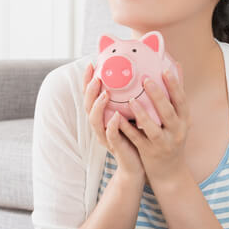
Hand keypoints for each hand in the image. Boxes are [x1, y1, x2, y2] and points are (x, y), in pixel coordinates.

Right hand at [82, 60, 144, 182]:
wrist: (138, 164)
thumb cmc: (135, 136)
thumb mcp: (131, 113)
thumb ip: (130, 97)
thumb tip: (141, 72)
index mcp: (102, 115)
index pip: (90, 95)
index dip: (88, 80)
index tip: (92, 64)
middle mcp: (100, 125)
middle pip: (87, 106)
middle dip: (90, 90)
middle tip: (97, 77)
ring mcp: (105, 136)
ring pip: (95, 120)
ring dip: (98, 106)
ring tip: (105, 94)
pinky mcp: (115, 147)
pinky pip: (110, 136)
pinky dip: (111, 126)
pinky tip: (116, 117)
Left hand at [121, 63, 190, 187]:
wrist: (169, 171)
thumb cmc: (171, 137)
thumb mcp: (179, 118)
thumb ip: (175, 94)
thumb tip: (177, 66)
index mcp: (184, 120)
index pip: (182, 100)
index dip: (175, 86)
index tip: (165, 70)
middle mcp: (177, 131)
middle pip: (168, 112)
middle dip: (158, 96)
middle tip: (146, 79)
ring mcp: (164, 143)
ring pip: (153, 128)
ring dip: (142, 114)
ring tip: (131, 100)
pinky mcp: (150, 152)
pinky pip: (138, 140)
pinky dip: (128, 129)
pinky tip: (119, 119)